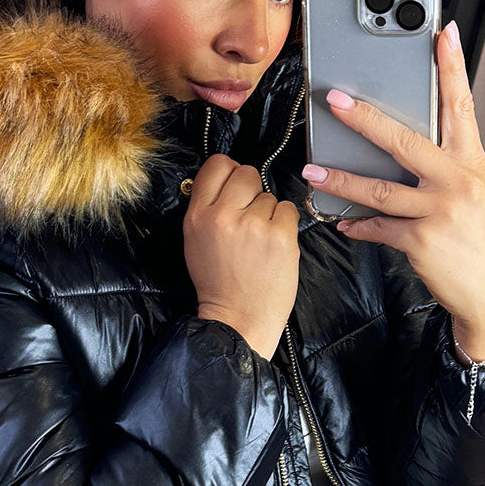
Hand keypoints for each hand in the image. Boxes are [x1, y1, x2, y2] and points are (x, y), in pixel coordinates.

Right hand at [185, 154, 300, 360]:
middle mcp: (223, 216)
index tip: (234, 185)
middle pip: (246, 173)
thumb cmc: (219, 284)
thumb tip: (227, 180)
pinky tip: (274, 247)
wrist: (238, 320)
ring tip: (259, 243)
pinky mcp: (280, 236)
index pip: (216, 164)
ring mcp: (253, 225)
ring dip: (269, 214)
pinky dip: (285, 226)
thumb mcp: (196, 242)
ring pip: (270, 195)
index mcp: (198, 216)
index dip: (230, 171)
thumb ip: (207, 209)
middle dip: (252, 191)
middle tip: (250, 217)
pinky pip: (288, 210)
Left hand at [301, 21, 484, 358]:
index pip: (460, 105)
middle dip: (366, 118)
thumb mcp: (470, 193)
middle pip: (405, 140)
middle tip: (336, 100)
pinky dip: (358, 224)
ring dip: (341, 179)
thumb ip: (442, 166)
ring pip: (380, 188)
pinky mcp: (422, 241)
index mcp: (470, 162)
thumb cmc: (475, 240)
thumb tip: (401, 144)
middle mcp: (457, 181)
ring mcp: (440, 211)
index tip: (443, 33)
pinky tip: (343, 221)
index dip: (451, 67)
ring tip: (313, 172)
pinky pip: (378, 227)